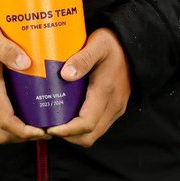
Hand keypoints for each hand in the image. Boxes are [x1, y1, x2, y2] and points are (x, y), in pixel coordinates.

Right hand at [0, 14, 49, 144]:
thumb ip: (7, 48)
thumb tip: (26, 63)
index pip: (5, 120)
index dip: (25, 131)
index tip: (43, 130)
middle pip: (1, 132)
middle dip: (24, 137)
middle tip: (47, 130)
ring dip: (17, 133)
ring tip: (39, 124)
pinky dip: (10, 124)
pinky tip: (25, 113)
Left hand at [46, 27, 130, 147]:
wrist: (132, 45)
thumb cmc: (113, 43)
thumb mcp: (98, 44)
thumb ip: (82, 58)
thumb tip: (65, 75)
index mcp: (106, 91)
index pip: (86, 123)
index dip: (66, 130)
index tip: (49, 128)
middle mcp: (113, 105)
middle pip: (89, 135)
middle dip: (67, 137)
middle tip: (47, 127)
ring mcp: (116, 108)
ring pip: (94, 134)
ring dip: (74, 134)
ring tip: (56, 124)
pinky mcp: (115, 108)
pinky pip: (98, 127)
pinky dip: (82, 129)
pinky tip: (69, 117)